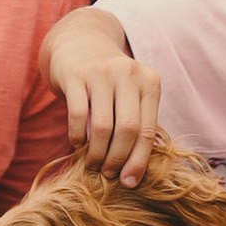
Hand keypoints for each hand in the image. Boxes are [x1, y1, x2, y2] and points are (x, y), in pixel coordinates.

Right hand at [43, 13, 163, 184]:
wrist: (79, 43)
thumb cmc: (110, 81)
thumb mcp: (132, 94)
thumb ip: (138, 123)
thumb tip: (137, 173)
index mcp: (150, 81)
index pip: (148, 130)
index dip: (139, 161)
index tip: (130, 182)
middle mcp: (129, 73)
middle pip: (127, 130)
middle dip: (117, 159)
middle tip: (108, 174)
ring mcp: (102, 71)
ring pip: (103, 126)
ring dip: (96, 153)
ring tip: (92, 164)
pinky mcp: (76, 74)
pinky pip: (78, 115)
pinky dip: (77, 137)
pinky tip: (77, 144)